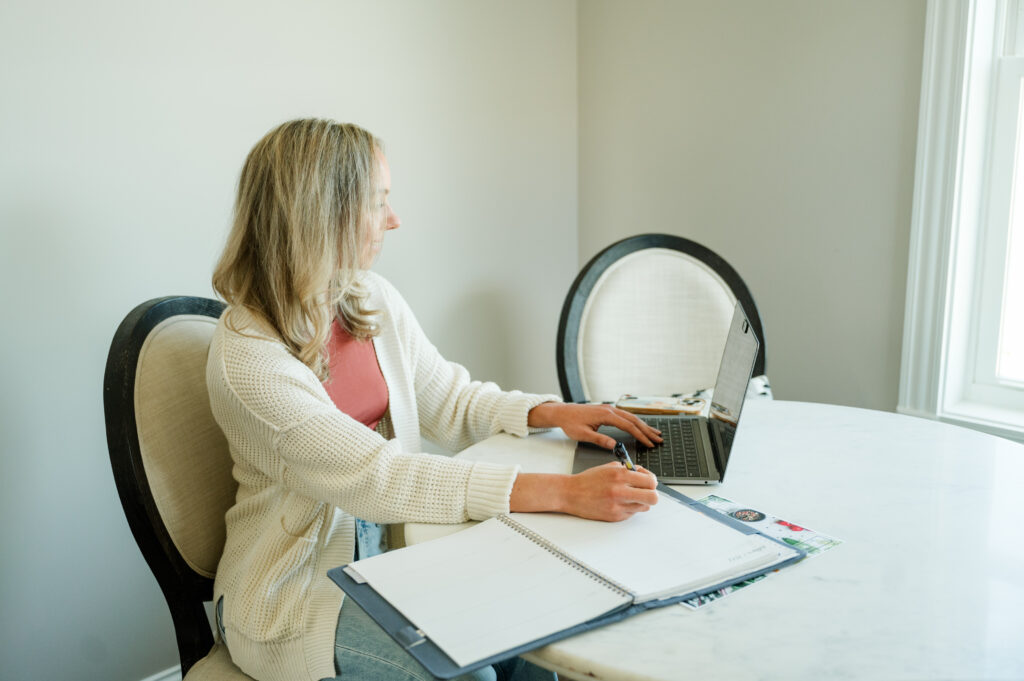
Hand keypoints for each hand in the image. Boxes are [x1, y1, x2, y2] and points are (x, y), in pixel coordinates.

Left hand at [528, 402, 662, 448]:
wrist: (562, 412)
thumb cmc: (570, 423)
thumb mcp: (583, 434)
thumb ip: (599, 439)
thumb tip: (614, 446)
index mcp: (605, 415)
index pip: (628, 426)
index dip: (640, 435)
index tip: (649, 443)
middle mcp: (610, 409)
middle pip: (633, 420)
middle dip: (647, 430)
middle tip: (659, 439)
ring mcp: (609, 409)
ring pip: (631, 417)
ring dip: (644, 425)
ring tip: (655, 433)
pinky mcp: (608, 411)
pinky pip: (625, 416)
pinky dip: (635, 422)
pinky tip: (641, 427)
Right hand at [562, 462, 658, 521]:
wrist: (571, 493)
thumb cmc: (588, 480)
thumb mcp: (609, 467)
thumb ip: (628, 470)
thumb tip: (644, 475)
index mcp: (619, 475)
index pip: (650, 481)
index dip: (652, 481)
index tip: (648, 481)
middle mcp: (620, 490)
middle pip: (653, 497)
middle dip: (653, 495)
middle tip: (646, 492)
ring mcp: (617, 505)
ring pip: (644, 507)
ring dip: (640, 501)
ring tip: (630, 496)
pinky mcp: (614, 516)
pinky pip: (632, 513)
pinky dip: (629, 508)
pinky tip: (619, 502)